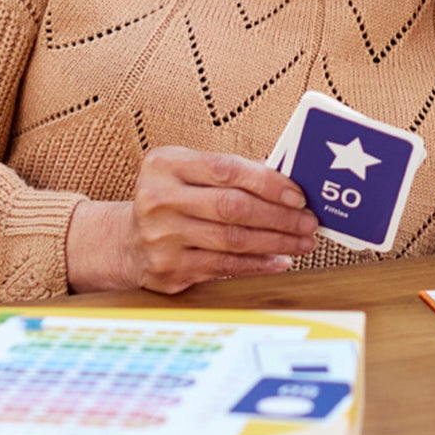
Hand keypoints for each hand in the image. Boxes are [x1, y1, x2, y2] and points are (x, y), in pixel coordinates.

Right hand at [66, 147, 319, 292]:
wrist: (126, 242)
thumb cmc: (173, 200)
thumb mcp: (189, 173)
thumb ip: (232, 171)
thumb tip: (290, 176)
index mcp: (165, 165)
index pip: (226, 169)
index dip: (268, 182)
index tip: (298, 194)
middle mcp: (158, 199)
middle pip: (233, 207)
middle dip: (280, 216)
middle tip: (309, 222)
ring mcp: (161, 237)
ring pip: (233, 240)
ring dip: (276, 242)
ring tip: (302, 242)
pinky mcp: (169, 269)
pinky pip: (225, 266)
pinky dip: (258, 264)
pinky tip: (280, 260)